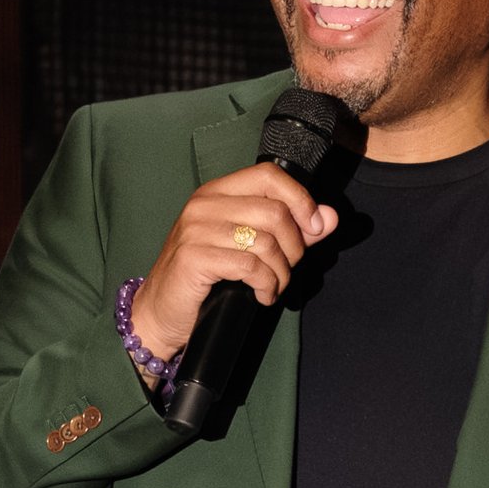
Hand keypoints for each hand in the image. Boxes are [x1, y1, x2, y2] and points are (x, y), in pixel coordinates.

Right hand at [129, 164, 337, 362]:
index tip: (314, 228)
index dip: (300, 199)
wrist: (160, 311)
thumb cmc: (204, 279)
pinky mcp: (194, 257)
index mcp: (218, 192)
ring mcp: (196, 229)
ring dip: (281, 272)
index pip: (269, 176)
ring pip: (265, 241)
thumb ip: (289, 231)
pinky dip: (266, 286)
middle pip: (274, 212)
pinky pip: (249, 266)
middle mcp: (205, 204)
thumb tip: (329, 218)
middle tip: (287, 270)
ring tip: (273, 287)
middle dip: (294, 247)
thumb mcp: (248, 248)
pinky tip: (262, 296)